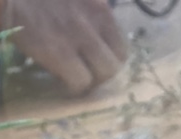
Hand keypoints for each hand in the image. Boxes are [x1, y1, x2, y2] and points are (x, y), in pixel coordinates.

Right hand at [0, 0, 128, 93]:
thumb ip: (83, 13)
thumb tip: (82, 35)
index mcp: (99, 7)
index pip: (120, 43)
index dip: (108, 59)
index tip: (91, 63)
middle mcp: (96, 21)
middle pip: (117, 62)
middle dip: (101, 75)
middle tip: (83, 76)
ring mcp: (80, 37)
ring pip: (104, 74)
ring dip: (89, 83)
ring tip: (72, 80)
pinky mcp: (60, 53)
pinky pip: (80, 82)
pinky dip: (72, 88)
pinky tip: (60, 82)